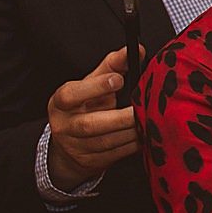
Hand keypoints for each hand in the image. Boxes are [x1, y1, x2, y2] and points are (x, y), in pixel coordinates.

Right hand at [47, 47, 139, 189]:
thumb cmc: (84, 106)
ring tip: (150, 120)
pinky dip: (134, 144)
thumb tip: (138, 50)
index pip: (71, 94)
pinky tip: (147, 134)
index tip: (119, 79)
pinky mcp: (90, 162)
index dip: (95, 87)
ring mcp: (76, 147)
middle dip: (120, 117)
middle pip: (91, 124)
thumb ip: (112, 67)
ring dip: (132, 131)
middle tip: (142, 108)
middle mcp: (65, 125)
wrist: (69, 146)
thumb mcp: (91, 84)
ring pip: (107, 142)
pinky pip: (116, 154)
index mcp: (61, 102)